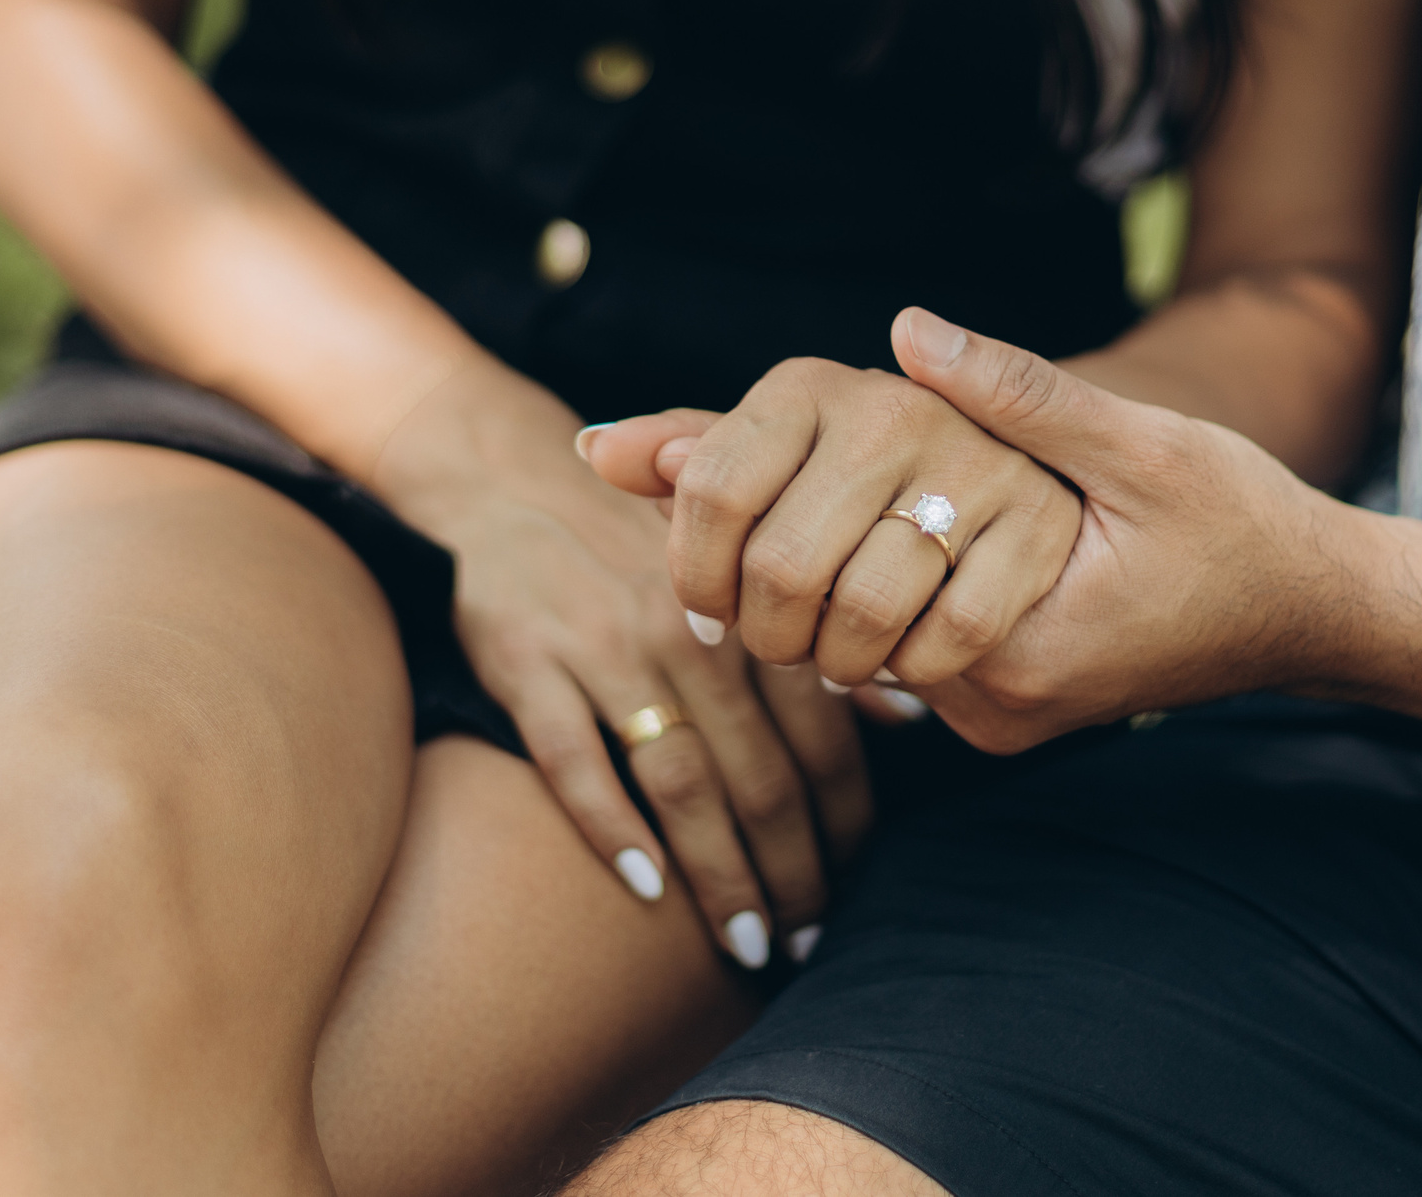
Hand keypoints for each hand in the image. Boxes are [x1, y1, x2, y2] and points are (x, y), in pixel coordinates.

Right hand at [374, 360, 870, 966]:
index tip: (855, 881)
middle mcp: (690, 635)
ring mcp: (607, 651)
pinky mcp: (529, 663)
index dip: (843, 820)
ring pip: (682, 782)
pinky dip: (612, 828)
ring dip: (721, 874)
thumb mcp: (737, 565)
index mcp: (752, 616)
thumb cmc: (637, 539)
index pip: (821, 737)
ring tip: (748, 943)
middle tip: (809, 940)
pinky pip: (576, 761)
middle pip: (761, 776)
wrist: (507, 478)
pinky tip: (647, 889)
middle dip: (792, 870)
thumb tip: (915, 717)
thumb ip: (820, 642)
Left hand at [591, 357, 1083, 690]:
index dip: (696, 577)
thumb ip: (703, 455)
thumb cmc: (886, 477)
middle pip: (780, 567)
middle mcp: (892, 408)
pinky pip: (945, 637)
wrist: (1050, 477)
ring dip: (841, 660)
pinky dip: (916, 669)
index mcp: (813, 385)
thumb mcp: (794, 456)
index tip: (712, 613)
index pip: (710, 491)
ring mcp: (973, 463)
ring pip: (861, 609)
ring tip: (841, 653)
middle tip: (784, 644)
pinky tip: (905, 655)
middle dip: (771, 636)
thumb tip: (596, 449)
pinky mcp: (1037, 527)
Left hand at [594, 311, 1374, 755]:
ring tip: (787, 512)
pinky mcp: (1006, 716)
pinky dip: (872, 596)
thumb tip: (905, 330)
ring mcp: (997, 719)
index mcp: (1012, 644)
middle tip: (716, 487)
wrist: (1319, 613)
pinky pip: (901, 657)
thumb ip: (1021, 392)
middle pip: (820, 637)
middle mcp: (993, 703)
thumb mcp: (1141, 443)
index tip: (663, 471)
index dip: (742, 536)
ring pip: (853, 650)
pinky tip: (881, 531)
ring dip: (818, 583)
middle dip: (762, 563)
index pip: (829, 597)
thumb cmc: (1242, 520)